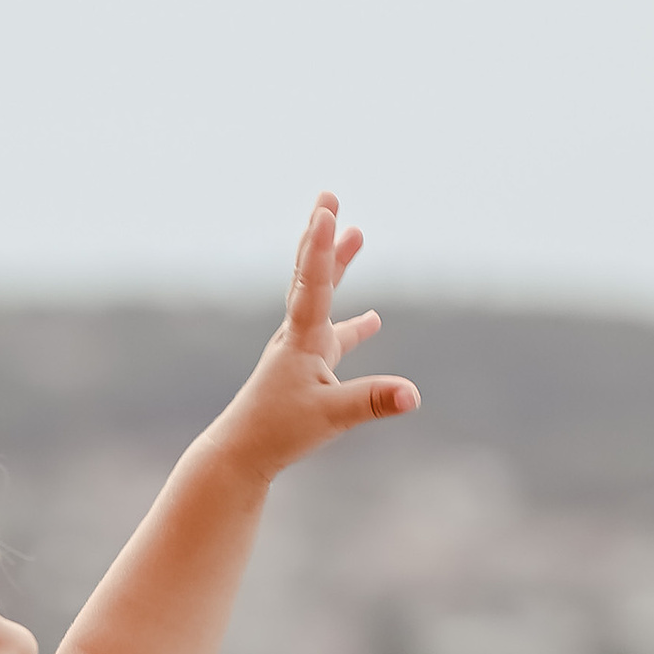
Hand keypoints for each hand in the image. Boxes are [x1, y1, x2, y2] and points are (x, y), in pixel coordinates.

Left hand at [212, 194, 419, 480]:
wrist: (240, 455)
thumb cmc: (278, 433)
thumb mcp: (332, 416)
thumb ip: (373, 402)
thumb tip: (414, 395)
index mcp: (302, 340)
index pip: (313, 285)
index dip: (321, 247)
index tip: (326, 211)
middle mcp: (297, 337)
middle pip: (311, 276)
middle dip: (323, 237)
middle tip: (329, 198)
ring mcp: (300, 352)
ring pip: (322, 299)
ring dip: (337, 266)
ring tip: (358, 235)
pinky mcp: (304, 370)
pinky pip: (334, 337)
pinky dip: (354, 327)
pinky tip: (373, 321)